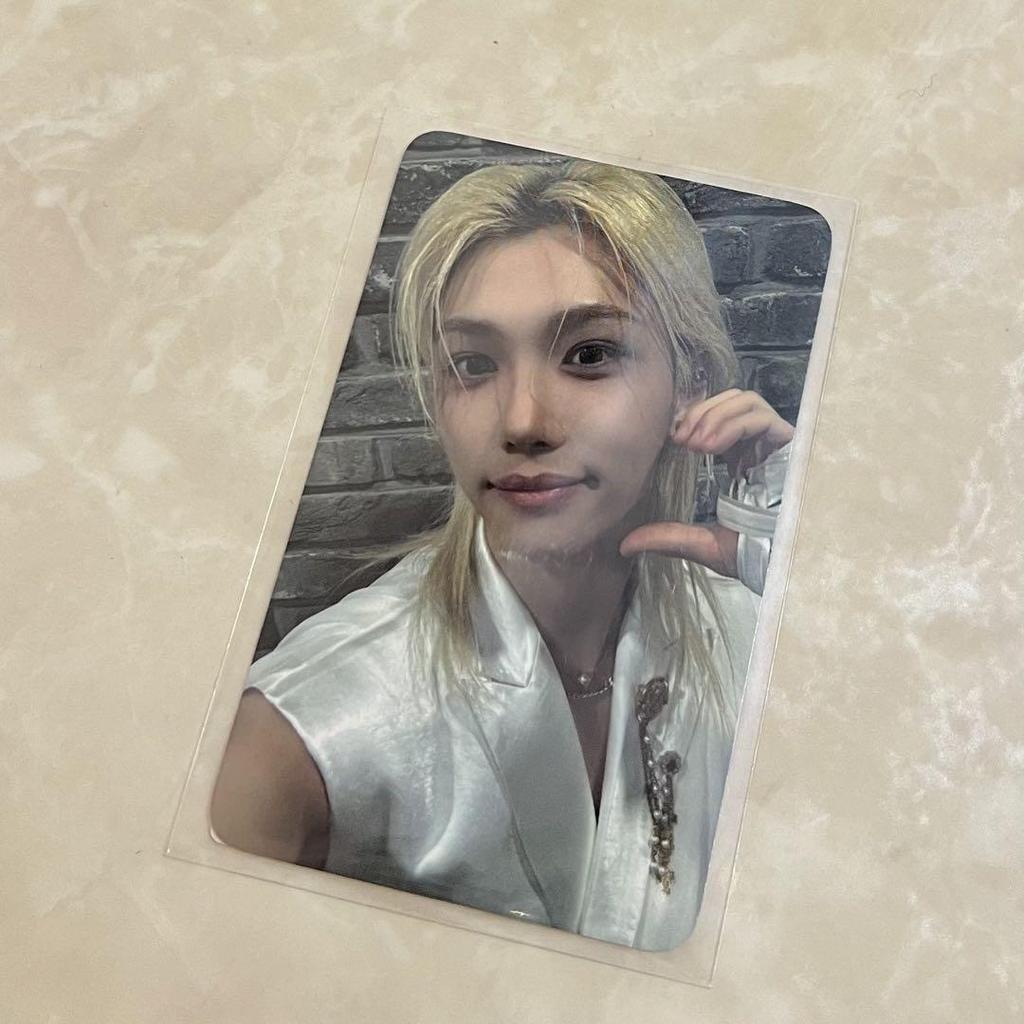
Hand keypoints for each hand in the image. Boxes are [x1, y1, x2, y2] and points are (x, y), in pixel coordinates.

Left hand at [619, 389, 793, 577]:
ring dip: (713, 415)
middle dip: (700, 413)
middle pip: (730, 400)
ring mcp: (775, 443)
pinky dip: (731, 424)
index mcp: (740, 460)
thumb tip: (626, 545)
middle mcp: (759, 445)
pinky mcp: (791, 444)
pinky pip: (761, 416)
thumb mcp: (701, 543)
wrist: (784, 562)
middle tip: (679, 439)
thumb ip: (667, 537)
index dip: (693, 418)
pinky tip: (711, 448)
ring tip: (694, 444)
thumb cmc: (752, 553)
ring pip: (745, 400)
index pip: (717, 417)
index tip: (672, 437)